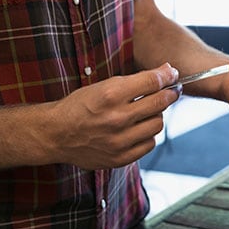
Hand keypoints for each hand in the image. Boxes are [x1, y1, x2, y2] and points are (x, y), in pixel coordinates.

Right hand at [45, 63, 180, 169]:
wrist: (56, 134)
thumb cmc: (79, 107)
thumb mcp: (103, 86)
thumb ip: (135, 80)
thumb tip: (166, 71)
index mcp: (110, 95)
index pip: (153, 82)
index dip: (168, 75)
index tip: (172, 74)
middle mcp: (116, 118)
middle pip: (160, 103)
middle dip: (170, 93)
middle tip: (171, 90)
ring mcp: (119, 141)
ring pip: (157, 124)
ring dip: (156, 115)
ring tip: (147, 111)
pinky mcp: (120, 158)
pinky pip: (149, 144)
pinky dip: (148, 134)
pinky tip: (138, 128)